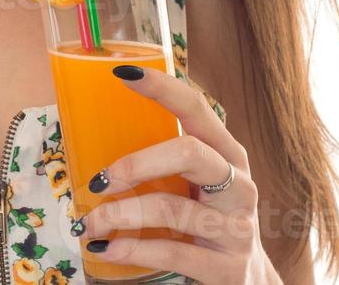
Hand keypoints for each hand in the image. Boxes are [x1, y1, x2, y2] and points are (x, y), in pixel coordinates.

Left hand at [75, 66, 282, 284]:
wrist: (247, 282)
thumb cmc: (206, 222)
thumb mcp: (193, 186)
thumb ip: (163, 163)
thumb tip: (90, 138)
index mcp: (227, 154)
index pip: (197, 109)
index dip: (163, 89)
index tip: (122, 74)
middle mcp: (239, 185)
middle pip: (190, 152)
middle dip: (137, 163)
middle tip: (100, 180)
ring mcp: (236, 228)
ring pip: (171, 209)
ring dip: (120, 214)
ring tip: (90, 224)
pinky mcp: (227, 268)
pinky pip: (171, 252)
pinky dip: (131, 248)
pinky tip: (106, 248)